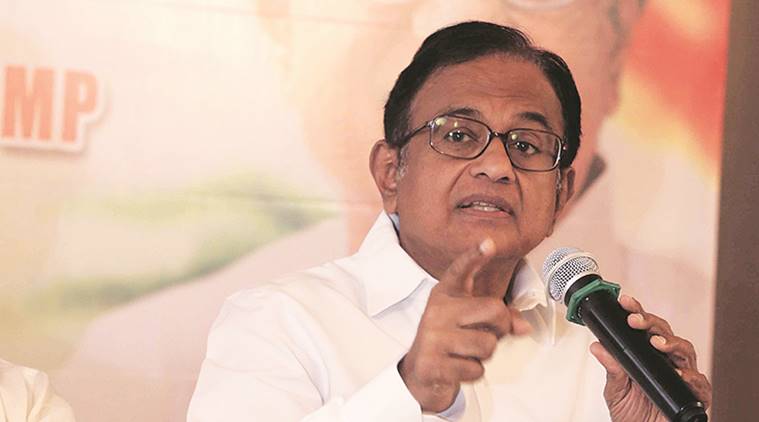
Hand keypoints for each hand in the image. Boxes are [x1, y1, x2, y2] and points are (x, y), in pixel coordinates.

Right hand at [398, 238, 531, 412]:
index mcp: (445, 295)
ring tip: (467, 353)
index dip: (475, 256)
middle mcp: (437, 311)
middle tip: (488, 333)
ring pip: (488, 344)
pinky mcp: (433, 363)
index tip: (489, 243)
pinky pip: (475, 369)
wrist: (420, 373)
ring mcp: (433, 337)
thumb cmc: (450, 342)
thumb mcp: (472, 324)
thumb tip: (524, 327)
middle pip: (494, 310)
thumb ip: (499, 320)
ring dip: (485, 355)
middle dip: (501, 327)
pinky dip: (473, 373)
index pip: (460, 270)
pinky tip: (457, 367)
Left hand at [590, 295, 712, 421]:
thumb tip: (597, 346)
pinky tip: (679, 374)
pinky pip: (700, 383)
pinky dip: (691, 377)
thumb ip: (611, 369)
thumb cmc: (632, 414)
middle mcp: (666, 363)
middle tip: (635, 321)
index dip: (638, 313)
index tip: (625, 302)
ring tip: (656, 343)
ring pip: (685, 351)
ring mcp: (682, 377)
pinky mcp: (694, 396)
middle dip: (651, 323)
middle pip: (666, 334)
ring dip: (671, 343)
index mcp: (647, 356)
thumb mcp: (615, 390)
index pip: (645, 329)